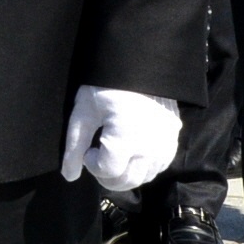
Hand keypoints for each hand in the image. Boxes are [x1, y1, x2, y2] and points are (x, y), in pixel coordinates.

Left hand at [61, 86, 180, 196]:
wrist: (139, 63)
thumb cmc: (105, 85)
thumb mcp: (83, 112)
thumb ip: (74, 146)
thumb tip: (69, 176)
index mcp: (126, 140)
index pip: (108, 172)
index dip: (92, 164)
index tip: (88, 149)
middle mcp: (150, 147)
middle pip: (128, 181)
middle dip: (107, 175)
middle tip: (98, 156)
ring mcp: (166, 144)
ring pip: (145, 177)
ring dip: (126, 173)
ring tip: (113, 153)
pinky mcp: (174, 138)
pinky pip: (160, 165)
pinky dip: (143, 167)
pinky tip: (131, 153)